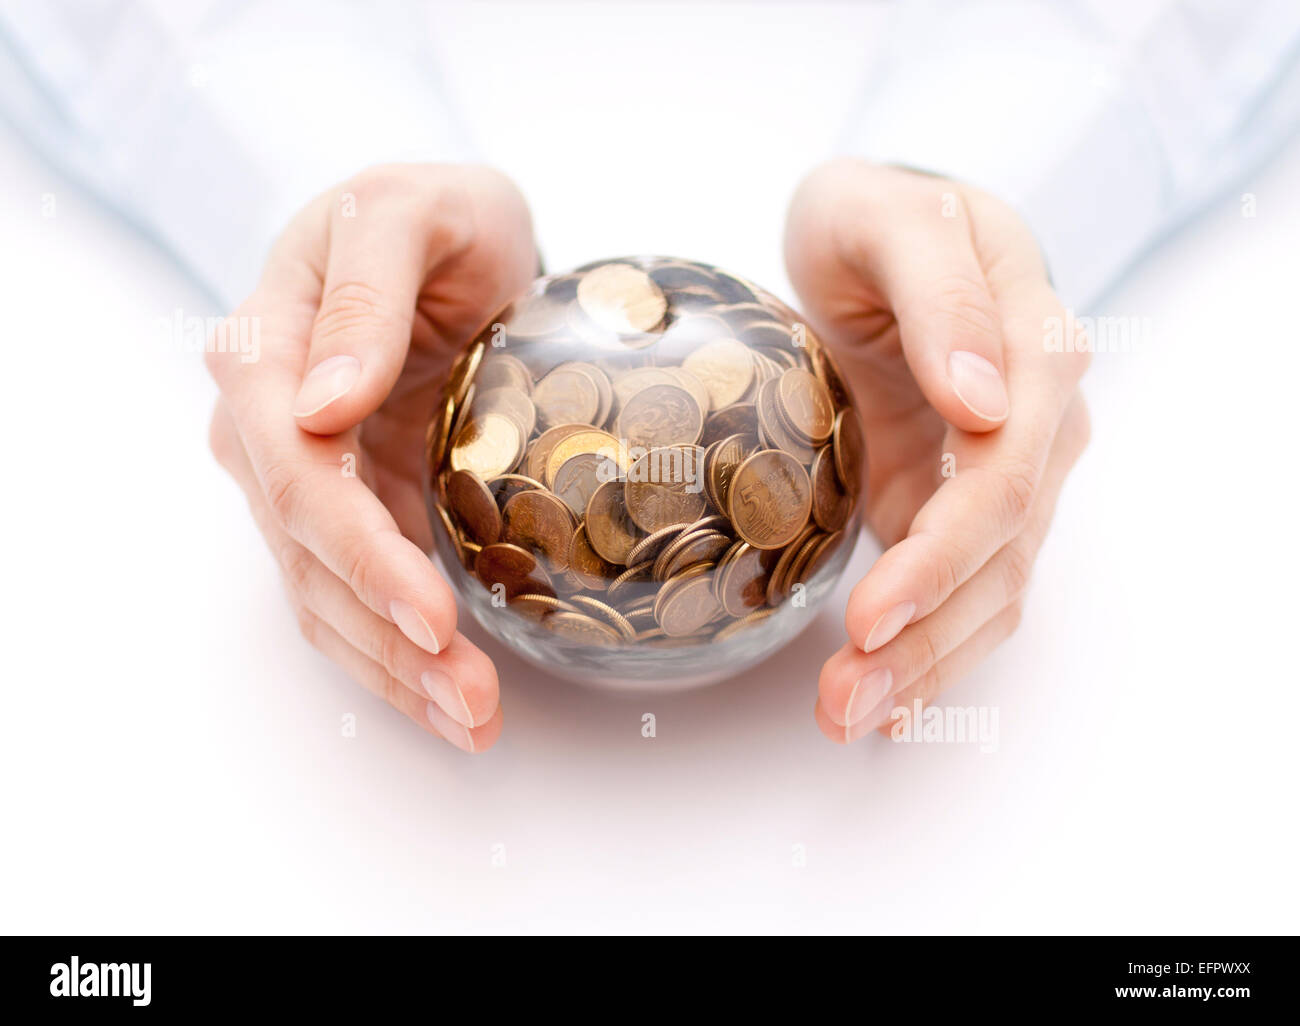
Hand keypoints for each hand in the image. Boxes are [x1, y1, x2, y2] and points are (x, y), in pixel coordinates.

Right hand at [206, 164, 536, 751]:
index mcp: (265, 351)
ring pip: (327, 596)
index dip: (358, 554)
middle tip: (471, 698)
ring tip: (472, 719)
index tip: (429, 612)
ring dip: (394, 670)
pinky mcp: (349, 505)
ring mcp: (303, 475)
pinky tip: (448, 700)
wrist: (451, 239)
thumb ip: (363, 290)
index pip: (295, 475)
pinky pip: (355, 594)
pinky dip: (396, 654)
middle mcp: (267, 426)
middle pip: (310, 556)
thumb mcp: (410, 212)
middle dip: (388, 639)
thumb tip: (322, 401)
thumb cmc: (435, 215)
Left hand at [784, 160, 1090, 742]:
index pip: (1004, 476)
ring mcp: (1005, 468)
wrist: (876, 239)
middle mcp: (1035, 421)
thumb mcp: (888, 217)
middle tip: (845, 699)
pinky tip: (887, 703)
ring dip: (926, 664)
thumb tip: (983, 399)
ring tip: (848, 715)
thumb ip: (940, 291)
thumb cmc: (874, 217)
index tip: (873, 614)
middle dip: (927, 638)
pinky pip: (966, 587)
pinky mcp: (962, 499)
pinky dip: (933, 649)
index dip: (944, 555)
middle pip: (1000, 552)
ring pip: (990, 588)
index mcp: (1033, 348)